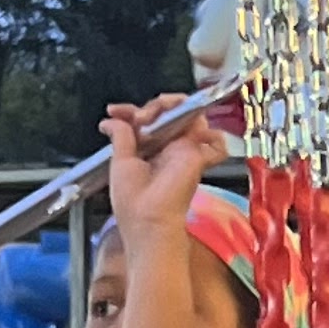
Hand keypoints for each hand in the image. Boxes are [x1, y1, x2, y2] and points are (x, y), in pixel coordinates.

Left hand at [104, 97, 211, 244]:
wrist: (151, 221)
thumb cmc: (133, 202)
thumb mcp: (120, 162)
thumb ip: (120, 137)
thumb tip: (110, 121)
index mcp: (148, 150)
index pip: (146, 121)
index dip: (132, 111)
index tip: (115, 110)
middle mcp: (168, 149)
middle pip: (169, 113)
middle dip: (153, 106)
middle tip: (140, 117)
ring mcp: (186, 152)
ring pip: (191, 117)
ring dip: (176, 108)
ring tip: (159, 117)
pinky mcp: (199, 158)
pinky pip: (217, 143)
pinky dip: (214, 137)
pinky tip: (194, 132)